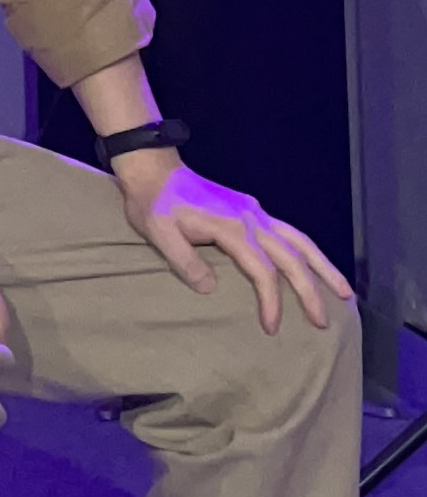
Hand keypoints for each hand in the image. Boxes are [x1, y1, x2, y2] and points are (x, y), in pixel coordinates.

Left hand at [115, 153, 351, 334]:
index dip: (271, 300)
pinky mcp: (253, 210)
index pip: (262, 270)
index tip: (272, 327)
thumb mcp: (158, 233)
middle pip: (292, 257)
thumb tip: (211, 289)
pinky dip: (309, 251)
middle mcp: (252, 219)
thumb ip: (184, 261)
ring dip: (324, 267)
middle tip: (322, 322)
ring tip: (345, 294)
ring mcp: (256, 212)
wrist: (154, 169)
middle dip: (311, 291)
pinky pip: (291, 232)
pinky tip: (317, 265)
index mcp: (231, 227)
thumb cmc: (152, 203)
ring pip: (301, 241)